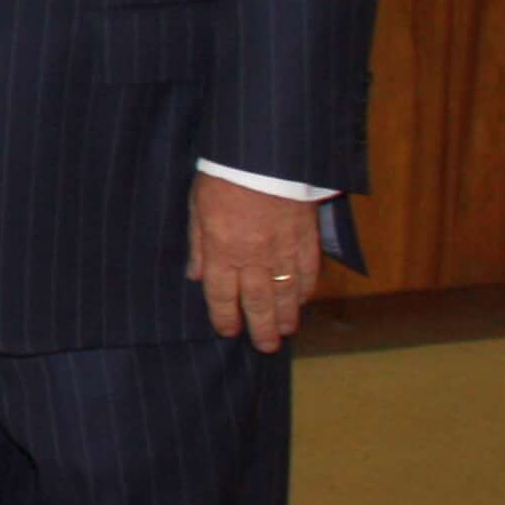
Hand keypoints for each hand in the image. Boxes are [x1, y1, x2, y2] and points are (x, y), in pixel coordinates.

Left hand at [191, 172, 320, 352]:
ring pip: (286, 292)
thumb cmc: (224, 177)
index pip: (222, 295)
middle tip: (266, 347)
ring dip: (286, 315)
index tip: (228, 332)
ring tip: (285, 332)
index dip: (224, 317)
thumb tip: (196, 276)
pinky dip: (305, 289)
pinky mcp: (306, 238)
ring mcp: (283, 250)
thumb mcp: (197, 208)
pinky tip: (303, 300)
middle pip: (258, 302)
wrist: (264, 156)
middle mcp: (253, 257)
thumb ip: (198, 245)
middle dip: (261, 328)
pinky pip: (308, 271)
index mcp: (222, 250)